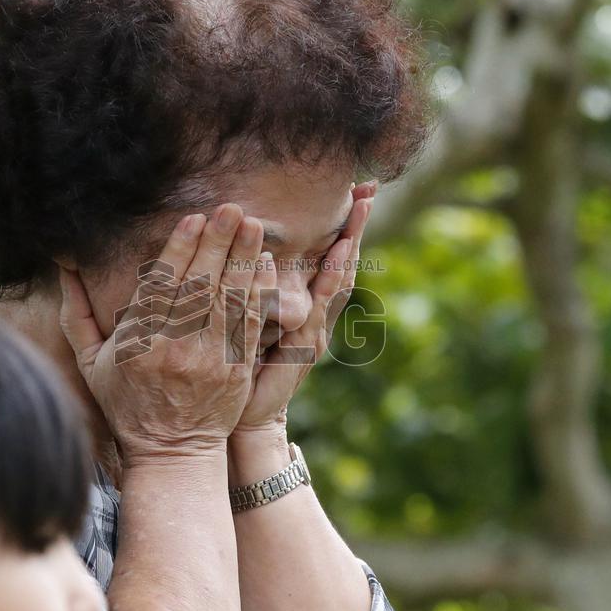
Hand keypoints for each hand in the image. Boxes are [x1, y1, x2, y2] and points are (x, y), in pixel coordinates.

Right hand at [58, 204, 275, 467]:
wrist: (171, 452)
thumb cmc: (127, 403)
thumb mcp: (91, 362)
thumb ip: (77, 312)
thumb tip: (63, 266)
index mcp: (140, 343)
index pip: (162, 286)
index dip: (180, 250)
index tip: (193, 219)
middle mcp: (177, 348)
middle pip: (201, 285)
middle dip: (217, 243)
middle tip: (230, 208)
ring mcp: (211, 359)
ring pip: (229, 299)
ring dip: (242, 259)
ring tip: (251, 225)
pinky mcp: (238, 369)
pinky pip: (249, 324)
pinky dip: (257, 293)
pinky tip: (263, 265)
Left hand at [232, 180, 376, 433]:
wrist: (246, 418)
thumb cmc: (242, 369)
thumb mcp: (249, 320)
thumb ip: (256, 288)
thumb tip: (248, 246)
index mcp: (306, 308)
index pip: (328, 259)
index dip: (343, 226)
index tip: (356, 191)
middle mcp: (317, 318)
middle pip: (342, 265)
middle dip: (355, 228)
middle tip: (368, 191)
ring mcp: (315, 334)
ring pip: (336, 284)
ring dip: (348, 249)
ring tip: (359, 214)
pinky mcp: (304, 351)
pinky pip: (315, 311)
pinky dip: (324, 283)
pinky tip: (334, 258)